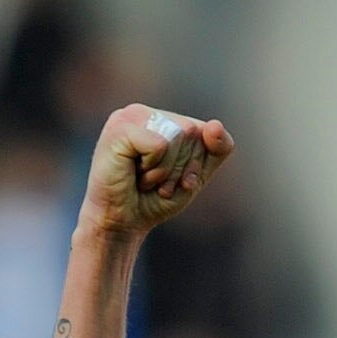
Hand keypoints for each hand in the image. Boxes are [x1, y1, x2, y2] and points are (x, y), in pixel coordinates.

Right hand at [78, 102, 234, 238]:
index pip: (203, 132)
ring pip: (177, 137)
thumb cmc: (153, 201)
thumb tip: (215, 125)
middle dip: (179, 169)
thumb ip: (216, 151)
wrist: (119, 225)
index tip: (173, 181)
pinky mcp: (120, 127)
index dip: (195, 165)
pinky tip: (133, 174)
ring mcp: (131, 116)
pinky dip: (153, 169)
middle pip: (191, 133)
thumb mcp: (194, 177)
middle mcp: (146, 113)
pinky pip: (159, 145)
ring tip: (144, 180)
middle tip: (155, 184)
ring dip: (165, 171)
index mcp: (162, 120)